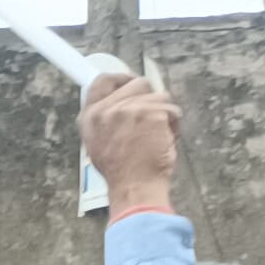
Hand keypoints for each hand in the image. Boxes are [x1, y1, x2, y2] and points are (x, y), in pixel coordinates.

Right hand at [80, 70, 180, 213]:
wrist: (134, 187)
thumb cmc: (121, 171)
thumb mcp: (99, 142)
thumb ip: (106, 118)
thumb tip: (123, 100)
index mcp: (90, 117)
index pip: (102, 81)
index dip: (121, 78)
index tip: (131, 81)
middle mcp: (106, 109)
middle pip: (137, 83)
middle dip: (149, 97)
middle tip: (152, 116)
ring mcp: (128, 109)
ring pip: (159, 95)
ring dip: (164, 113)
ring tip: (157, 135)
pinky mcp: (150, 112)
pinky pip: (172, 109)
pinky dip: (174, 123)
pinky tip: (165, 139)